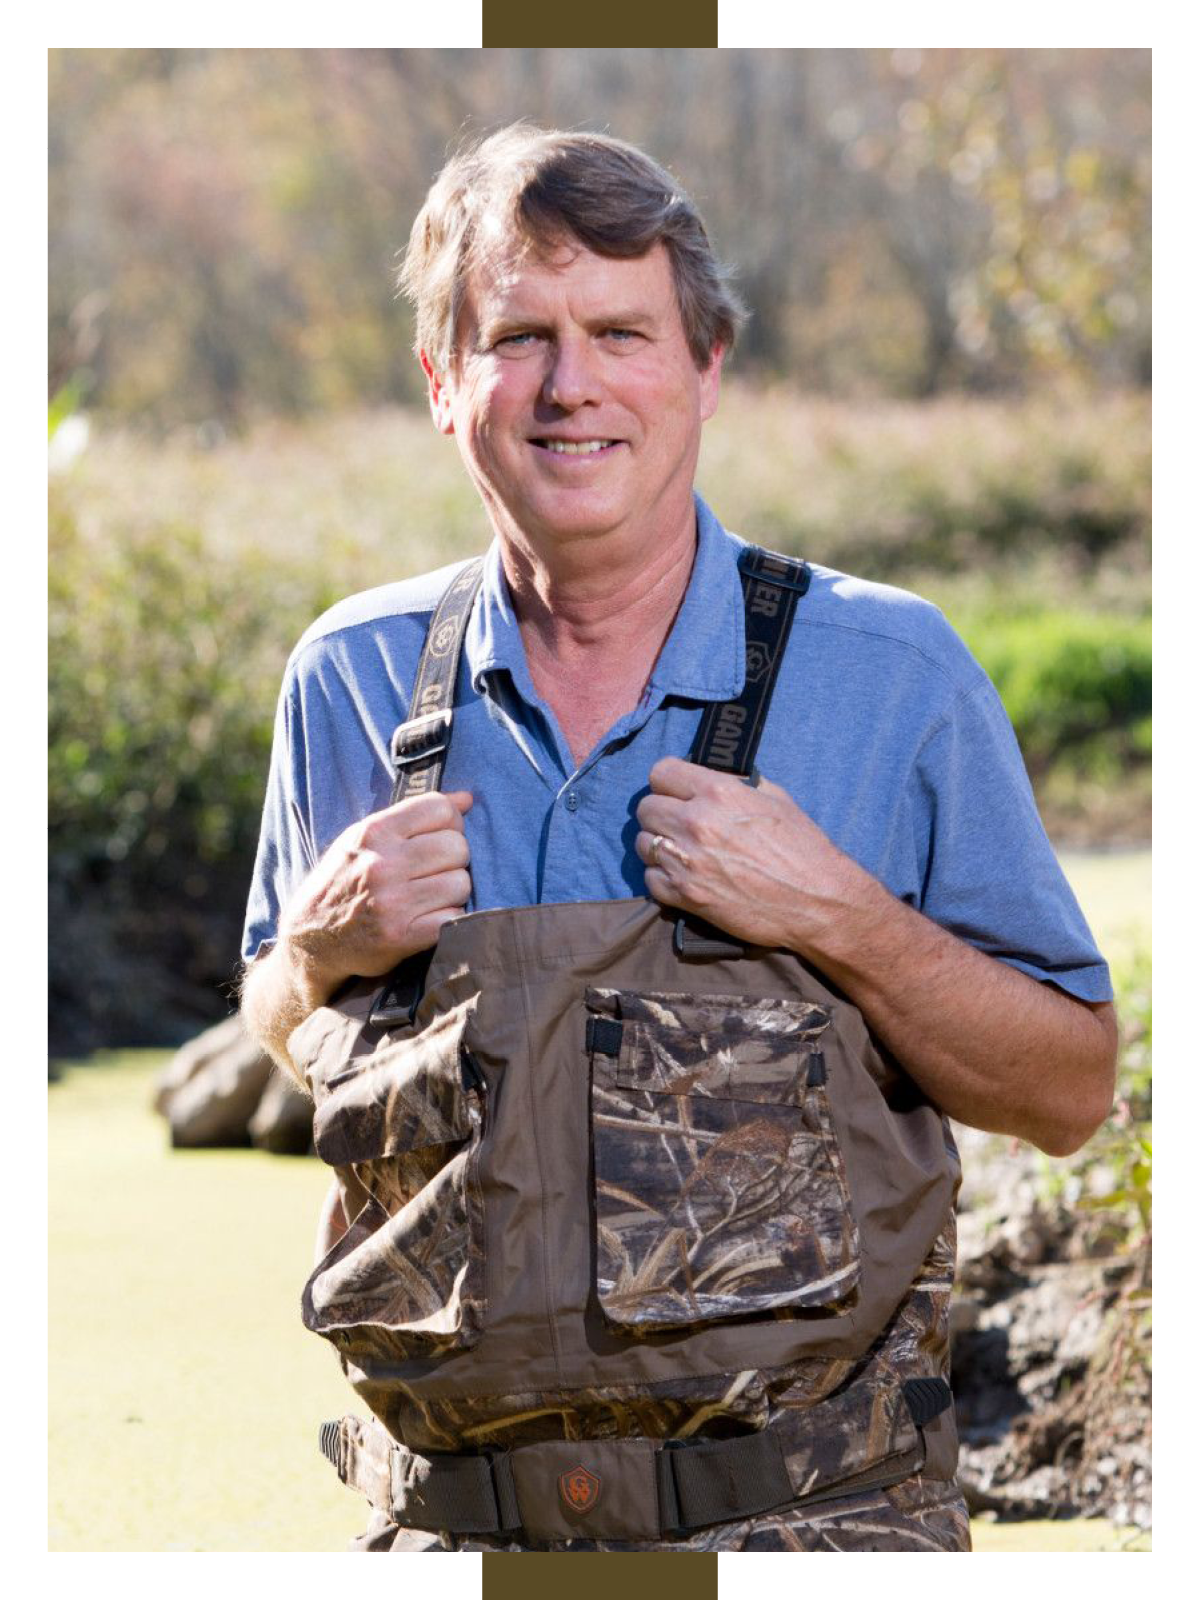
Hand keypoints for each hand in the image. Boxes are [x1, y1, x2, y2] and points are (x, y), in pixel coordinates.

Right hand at [279, 790, 472, 995]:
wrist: (310, 936)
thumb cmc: (343, 880)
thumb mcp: (364, 838)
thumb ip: (413, 816)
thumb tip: (466, 800)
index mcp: (373, 832)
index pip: (439, 808)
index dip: (451, 821)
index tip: (441, 835)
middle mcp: (382, 864)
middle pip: (457, 847)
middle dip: (454, 859)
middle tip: (436, 870)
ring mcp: (393, 902)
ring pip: (461, 883)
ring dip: (453, 890)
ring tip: (431, 894)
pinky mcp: (402, 936)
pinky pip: (454, 917)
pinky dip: (448, 918)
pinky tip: (431, 917)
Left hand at [635, 758, 865, 952]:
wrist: (816, 901)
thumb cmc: (803, 848)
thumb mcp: (775, 798)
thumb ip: (736, 784)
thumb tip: (712, 778)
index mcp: (718, 793)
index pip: (661, 772)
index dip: (668, 782)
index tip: (677, 792)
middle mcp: (696, 822)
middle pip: (645, 808)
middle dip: (660, 813)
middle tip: (678, 824)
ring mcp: (687, 861)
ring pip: (643, 843)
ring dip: (658, 846)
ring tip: (681, 852)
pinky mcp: (685, 896)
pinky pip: (650, 879)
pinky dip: (663, 878)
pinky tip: (684, 877)